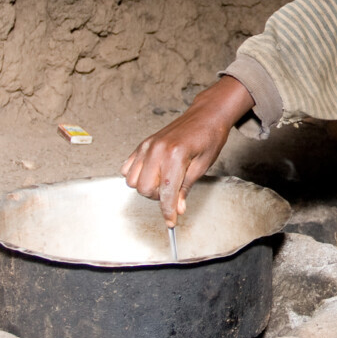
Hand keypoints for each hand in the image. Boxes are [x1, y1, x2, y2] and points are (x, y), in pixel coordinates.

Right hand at [120, 76, 255, 226]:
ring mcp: (147, 146)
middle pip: (144, 189)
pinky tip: (153, 173)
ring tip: (164, 181)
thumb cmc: (208, 137)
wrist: (206, 116)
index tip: (171, 222)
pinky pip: (128, 168)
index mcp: (175, 155)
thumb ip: (185, 188)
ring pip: (132, 181)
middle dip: (157, 197)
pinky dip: (137, 176)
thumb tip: (177, 209)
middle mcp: (157, 150)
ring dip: (146, 187)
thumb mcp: (202, 166)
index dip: (168, 211)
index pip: (166, 192)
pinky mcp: (143, 144)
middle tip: (173, 193)